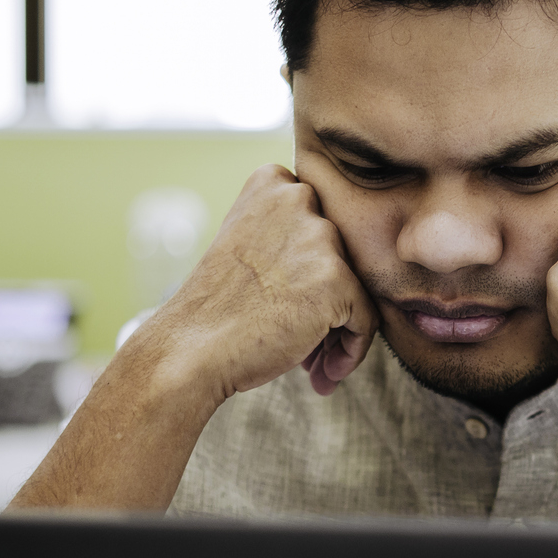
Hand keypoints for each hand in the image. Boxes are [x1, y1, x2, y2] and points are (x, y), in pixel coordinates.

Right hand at [135, 164, 376, 400]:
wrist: (191, 348)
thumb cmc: (216, 308)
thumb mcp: (247, 245)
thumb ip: (290, 238)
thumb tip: (337, 267)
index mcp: (273, 184)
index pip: (322, 224)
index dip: (313, 270)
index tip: (293, 303)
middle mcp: (299, 198)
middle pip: (342, 257)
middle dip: (327, 303)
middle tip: (307, 345)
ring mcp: (320, 237)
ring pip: (357, 289)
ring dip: (339, 330)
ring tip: (316, 365)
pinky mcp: (337, 278)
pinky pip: (366, 320)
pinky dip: (352, 350)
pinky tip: (324, 373)